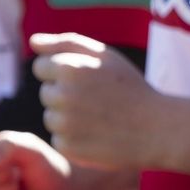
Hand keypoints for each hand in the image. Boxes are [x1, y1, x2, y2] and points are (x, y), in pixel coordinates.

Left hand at [31, 33, 162, 170]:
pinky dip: (74, 140)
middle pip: (46, 93)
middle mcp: (63, 94)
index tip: (86, 80)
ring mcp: (64, 123)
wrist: (157, 129)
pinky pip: (59, 140)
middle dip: (64, 95)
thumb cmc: (130, 88)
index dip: (62, 72)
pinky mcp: (68, 147)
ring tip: (98, 119)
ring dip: (68, 118)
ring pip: (51, 118)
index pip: (41, 67)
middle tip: (96, 101)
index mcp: (70, 67)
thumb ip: (66, 43)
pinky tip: (97, 136)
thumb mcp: (105, 56)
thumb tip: (33, 42)